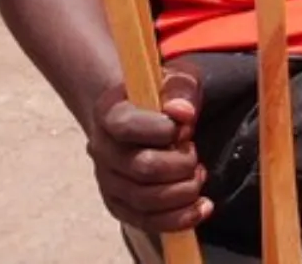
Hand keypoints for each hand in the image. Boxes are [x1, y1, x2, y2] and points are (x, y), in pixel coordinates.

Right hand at [85, 68, 210, 235]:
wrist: (138, 115)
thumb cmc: (159, 97)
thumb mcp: (175, 80)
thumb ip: (180, 91)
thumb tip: (183, 113)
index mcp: (109, 113)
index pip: (128, 127)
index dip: (164, 130)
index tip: (185, 127)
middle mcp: (101, 149)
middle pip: (142, 168)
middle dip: (181, 165)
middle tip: (194, 154)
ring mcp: (107, 180)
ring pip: (144, 200)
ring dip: (183, 192)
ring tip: (197, 176)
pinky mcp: (118, 204)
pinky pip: (145, 221)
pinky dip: (177, 219)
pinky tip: (200, 209)